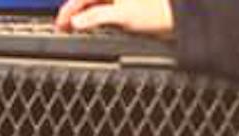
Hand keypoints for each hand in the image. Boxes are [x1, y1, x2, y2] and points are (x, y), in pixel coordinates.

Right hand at [54, 0, 172, 34]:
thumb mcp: (121, 15)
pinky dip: (97, 18)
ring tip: (77, 29)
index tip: (60, 25)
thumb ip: (95, 18)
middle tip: (65, 28)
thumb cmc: (156, 11)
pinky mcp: (129, 6)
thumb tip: (77, 22)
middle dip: (75, 13)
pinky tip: (95, 26)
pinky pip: (106, 10)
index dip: (68, 11)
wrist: (178, 16)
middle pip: (88, 0)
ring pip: (96, 5)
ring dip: (86, 16)